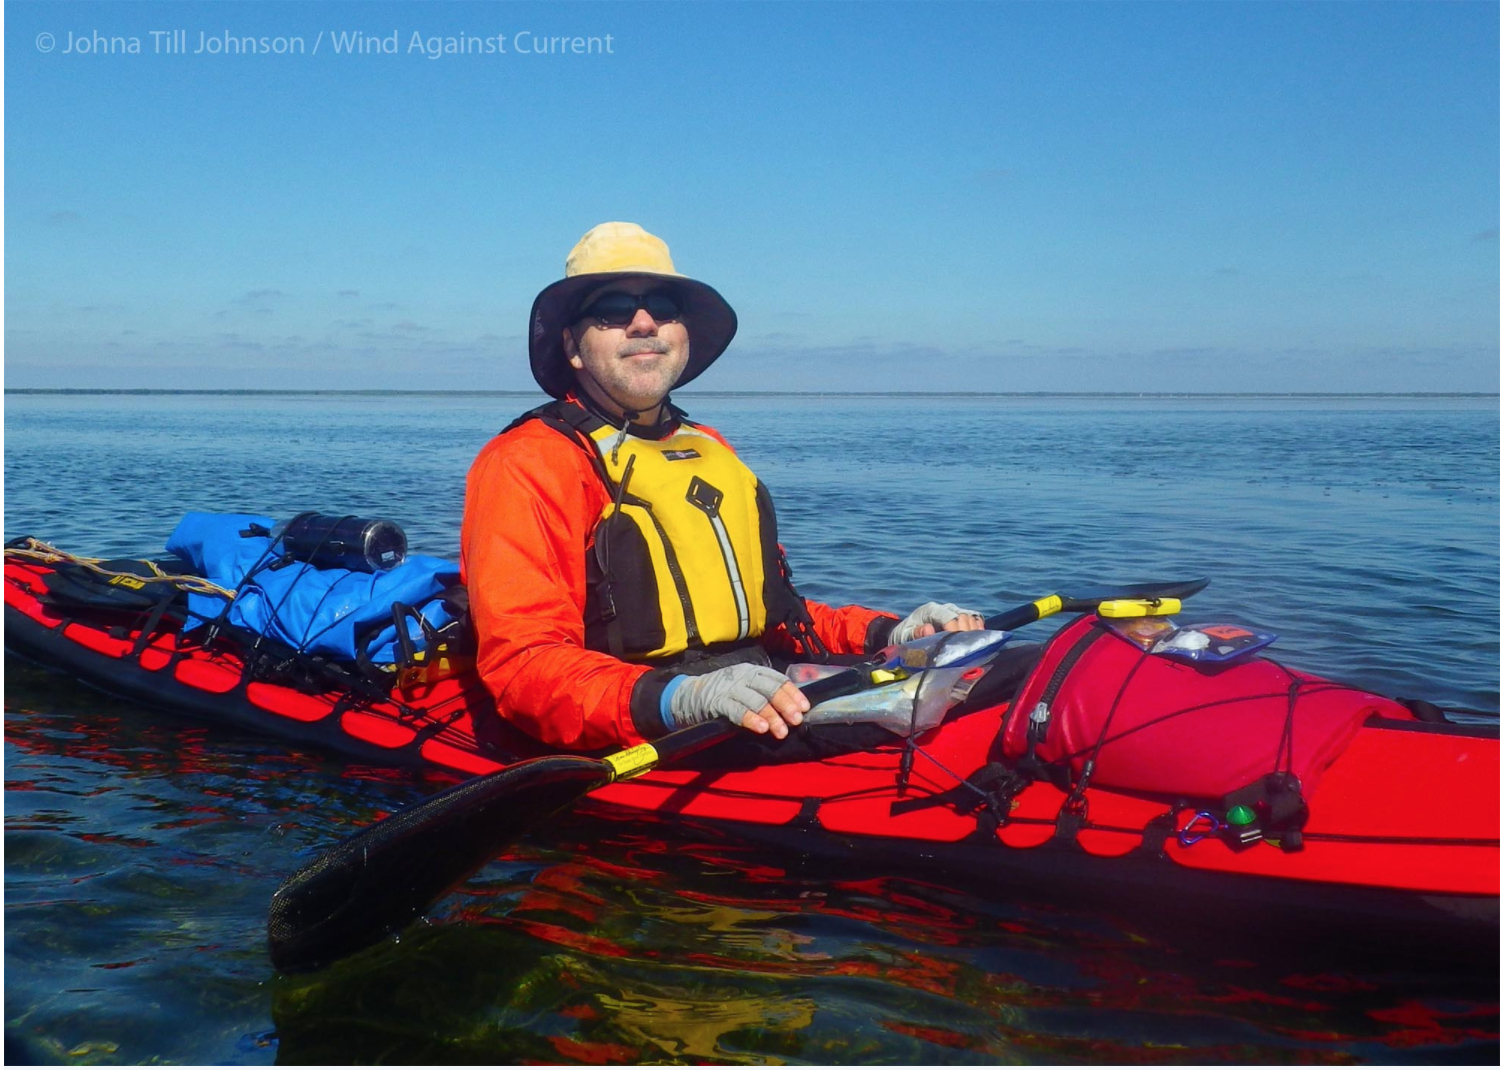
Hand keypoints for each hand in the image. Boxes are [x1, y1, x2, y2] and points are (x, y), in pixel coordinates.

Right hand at [665, 663, 809, 738]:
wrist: (686, 696)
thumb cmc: (721, 694)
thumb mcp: (744, 688)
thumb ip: (763, 694)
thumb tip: (791, 710)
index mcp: (752, 671)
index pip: (777, 679)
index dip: (793, 693)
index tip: (805, 707)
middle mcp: (743, 676)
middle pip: (770, 688)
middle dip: (785, 704)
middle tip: (796, 720)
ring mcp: (730, 688)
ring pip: (756, 700)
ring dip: (771, 716)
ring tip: (781, 731)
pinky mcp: (717, 701)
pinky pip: (736, 710)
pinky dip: (750, 719)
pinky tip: (761, 728)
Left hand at [888, 601, 984, 644]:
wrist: (906, 633)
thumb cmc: (905, 635)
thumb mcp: (904, 635)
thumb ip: (915, 633)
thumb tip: (929, 630)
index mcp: (931, 610)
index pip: (949, 617)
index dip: (954, 630)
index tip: (955, 645)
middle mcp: (945, 608)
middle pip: (963, 616)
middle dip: (965, 633)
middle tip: (961, 649)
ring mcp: (954, 612)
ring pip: (971, 617)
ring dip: (973, 631)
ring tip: (969, 646)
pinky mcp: (960, 618)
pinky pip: (975, 619)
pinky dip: (978, 628)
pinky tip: (976, 639)